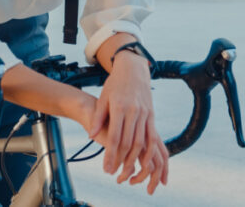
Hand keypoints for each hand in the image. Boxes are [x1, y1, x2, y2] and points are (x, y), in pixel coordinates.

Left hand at [88, 52, 168, 193]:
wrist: (133, 69)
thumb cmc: (115, 84)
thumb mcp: (103, 98)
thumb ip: (98, 117)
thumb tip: (91, 135)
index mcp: (119, 107)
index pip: (115, 137)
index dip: (111, 155)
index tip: (106, 168)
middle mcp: (134, 111)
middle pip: (129, 143)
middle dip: (122, 161)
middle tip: (114, 174)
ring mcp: (145, 113)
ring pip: (142, 142)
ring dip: (136, 160)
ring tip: (128, 174)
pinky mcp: (151, 115)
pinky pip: (153, 137)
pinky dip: (150, 152)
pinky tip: (145, 163)